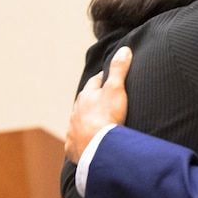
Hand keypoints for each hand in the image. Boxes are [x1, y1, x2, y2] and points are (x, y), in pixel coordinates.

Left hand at [65, 46, 131, 162]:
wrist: (98, 148)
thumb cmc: (107, 117)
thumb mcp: (116, 89)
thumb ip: (119, 69)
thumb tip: (124, 50)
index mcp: (86, 96)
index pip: (95, 82)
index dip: (102, 78)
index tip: (108, 76)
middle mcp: (76, 112)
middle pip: (84, 102)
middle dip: (92, 100)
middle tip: (102, 100)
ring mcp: (73, 130)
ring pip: (78, 122)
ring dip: (84, 121)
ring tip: (94, 122)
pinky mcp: (74, 147)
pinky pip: (75, 142)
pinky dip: (80, 141)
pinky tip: (85, 143)